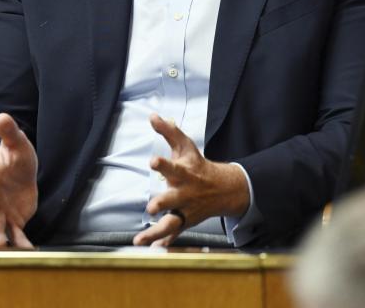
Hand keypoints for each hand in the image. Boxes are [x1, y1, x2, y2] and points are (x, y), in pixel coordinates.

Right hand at [0, 113, 38, 248]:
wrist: (22, 178)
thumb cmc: (16, 160)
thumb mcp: (18, 144)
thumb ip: (10, 133)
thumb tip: (2, 115)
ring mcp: (0, 210)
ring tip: (1, 245)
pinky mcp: (13, 222)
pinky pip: (16, 234)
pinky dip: (22, 243)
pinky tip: (28, 251)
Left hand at [133, 114, 249, 246]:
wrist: (223, 188)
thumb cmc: (198, 165)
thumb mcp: (185, 146)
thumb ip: (168, 131)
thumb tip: (152, 115)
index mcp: (184, 173)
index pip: (173, 166)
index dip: (162, 164)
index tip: (153, 161)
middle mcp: (185, 193)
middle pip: (172, 199)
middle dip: (162, 203)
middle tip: (151, 207)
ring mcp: (186, 210)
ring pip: (171, 223)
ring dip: (157, 231)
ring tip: (141, 239)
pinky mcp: (185, 221)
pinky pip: (174, 234)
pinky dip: (164, 243)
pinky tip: (152, 250)